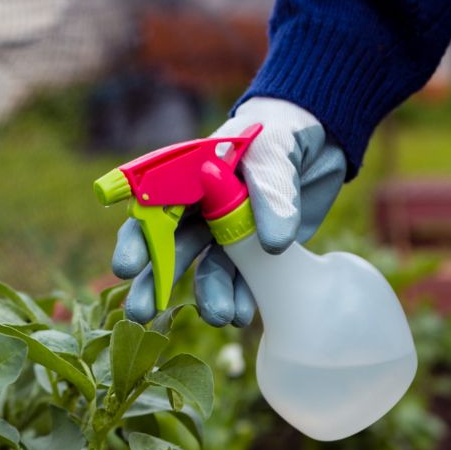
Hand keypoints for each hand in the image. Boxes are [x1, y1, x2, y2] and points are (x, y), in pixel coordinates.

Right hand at [112, 96, 346, 325]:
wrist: (323, 139)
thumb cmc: (285, 132)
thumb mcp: (276, 150)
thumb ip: (271, 191)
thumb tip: (271, 244)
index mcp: (189, 178)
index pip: (152, 209)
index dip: (137, 239)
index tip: (127, 267)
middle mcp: (201, 209)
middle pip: (170, 248)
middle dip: (155, 282)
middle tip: (140, 312)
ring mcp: (228, 233)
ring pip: (208, 270)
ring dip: (208, 295)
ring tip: (219, 317)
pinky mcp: (257, 252)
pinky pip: (244, 280)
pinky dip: (242, 298)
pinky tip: (243, 314)